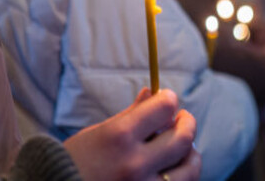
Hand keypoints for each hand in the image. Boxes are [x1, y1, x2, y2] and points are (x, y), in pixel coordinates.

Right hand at [63, 88, 199, 180]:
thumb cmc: (74, 162)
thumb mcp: (97, 133)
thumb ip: (130, 115)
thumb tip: (152, 92)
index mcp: (119, 136)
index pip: (164, 108)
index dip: (169, 100)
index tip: (168, 100)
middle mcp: (134, 163)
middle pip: (183, 138)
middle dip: (187, 123)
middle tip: (182, 119)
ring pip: (190, 169)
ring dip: (190, 154)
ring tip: (184, 149)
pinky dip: (181, 177)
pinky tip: (173, 170)